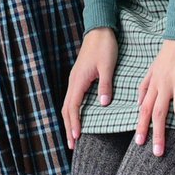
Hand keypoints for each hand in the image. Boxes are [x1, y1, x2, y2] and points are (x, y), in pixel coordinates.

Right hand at [62, 29, 118, 147]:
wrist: (99, 29)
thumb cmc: (104, 46)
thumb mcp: (107, 66)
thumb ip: (105, 85)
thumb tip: (102, 103)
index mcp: (79, 80)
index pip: (73, 107)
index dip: (74, 123)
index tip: (77, 138)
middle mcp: (73, 81)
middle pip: (67, 109)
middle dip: (69, 127)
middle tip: (72, 145)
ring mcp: (74, 79)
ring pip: (68, 104)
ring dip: (69, 121)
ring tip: (73, 136)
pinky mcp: (78, 77)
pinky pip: (72, 98)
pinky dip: (72, 111)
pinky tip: (77, 117)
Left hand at [136, 40, 174, 157]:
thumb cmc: (169, 52)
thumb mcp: (152, 68)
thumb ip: (144, 86)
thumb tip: (138, 103)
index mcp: (154, 83)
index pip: (144, 108)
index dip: (141, 126)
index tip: (140, 143)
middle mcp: (164, 83)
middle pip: (158, 112)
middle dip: (157, 134)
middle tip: (158, 153)